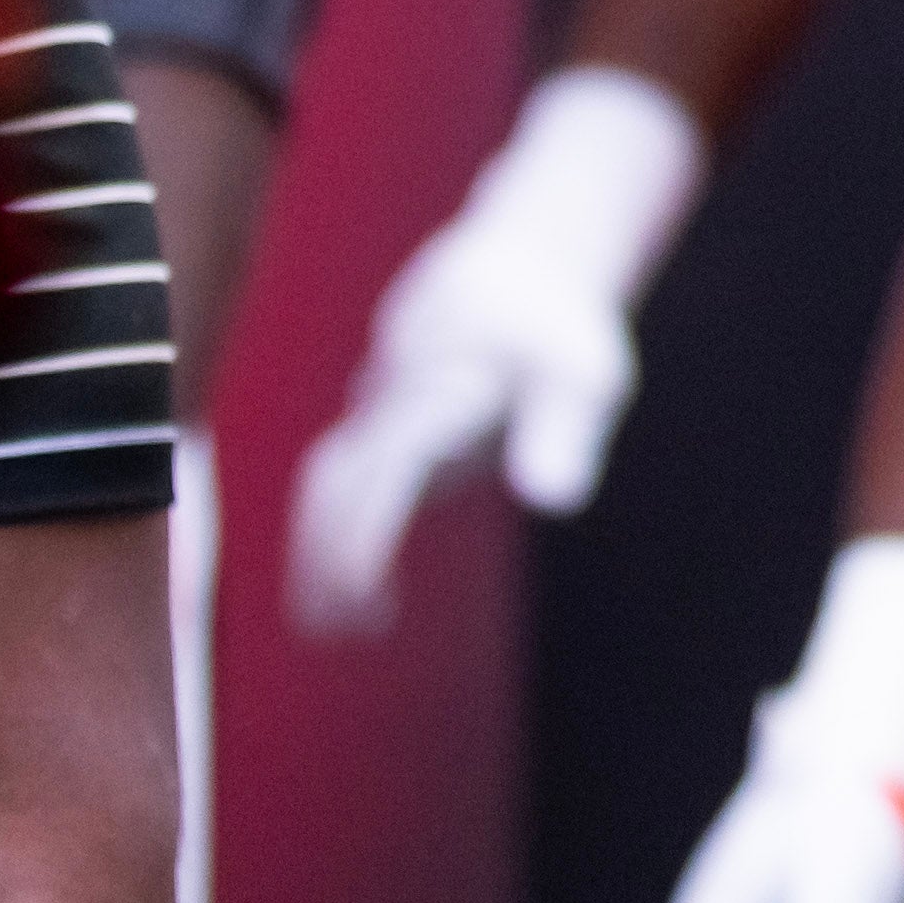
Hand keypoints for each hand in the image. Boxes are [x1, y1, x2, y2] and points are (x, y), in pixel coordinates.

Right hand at [288, 68, 701, 631]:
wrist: (511, 270)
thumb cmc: (553, 331)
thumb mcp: (581, 377)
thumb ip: (562, 435)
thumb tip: (554, 502)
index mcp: (438, 396)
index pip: (384, 475)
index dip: (364, 536)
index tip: (364, 594)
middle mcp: (392, 404)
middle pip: (336, 487)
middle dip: (329, 559)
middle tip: (342, 632)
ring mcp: (375, 411)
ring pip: (325, 484)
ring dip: (321, 552)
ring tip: (342, 624)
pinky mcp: (375, 423)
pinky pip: (337, 480)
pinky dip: (335, 531)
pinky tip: (361, 586)